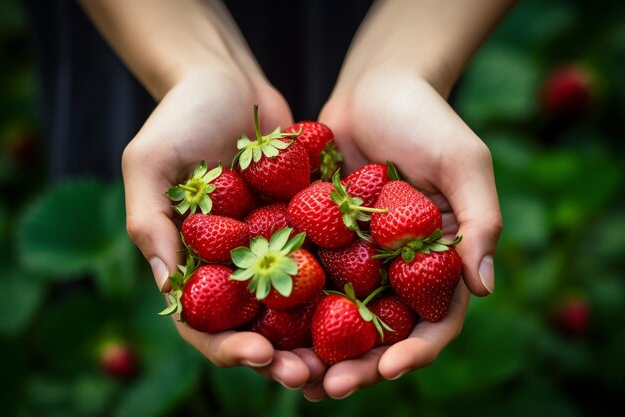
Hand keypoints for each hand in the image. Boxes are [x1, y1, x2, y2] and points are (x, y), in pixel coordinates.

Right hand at [122, 69, 325, 388]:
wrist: (228, 79)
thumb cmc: (179, 117)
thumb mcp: (150, 164)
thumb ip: (152, 224)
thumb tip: (168, 288)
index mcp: (194, 261)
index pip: (205, 321)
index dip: (229, 346)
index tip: (259, 356)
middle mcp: (235, 262)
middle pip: (257, 324)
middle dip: (282, 355)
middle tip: (312, 377)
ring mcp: (273, 245)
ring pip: (298, 303)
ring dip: (320, 335)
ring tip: (347, 358)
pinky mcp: (307, 223)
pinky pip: (326, 258)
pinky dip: (345, 284)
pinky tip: (372, 303)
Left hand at [301, 65, 502, 399]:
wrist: (376, 86)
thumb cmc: (429, 119)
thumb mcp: (466, 164)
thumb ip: (480, 223)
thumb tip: (484, 289)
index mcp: (437, 260)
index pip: (434, 320)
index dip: (415, 352)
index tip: (388, 369)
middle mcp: (396, 267)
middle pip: (379, 331)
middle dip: (357, 364)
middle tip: (328, 388)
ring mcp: (356, 256)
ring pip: (336, 316)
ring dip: (316, 350)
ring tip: (290, 376)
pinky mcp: (320, 238)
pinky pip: (303, 277)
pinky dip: (287, 306)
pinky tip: (264, 327)